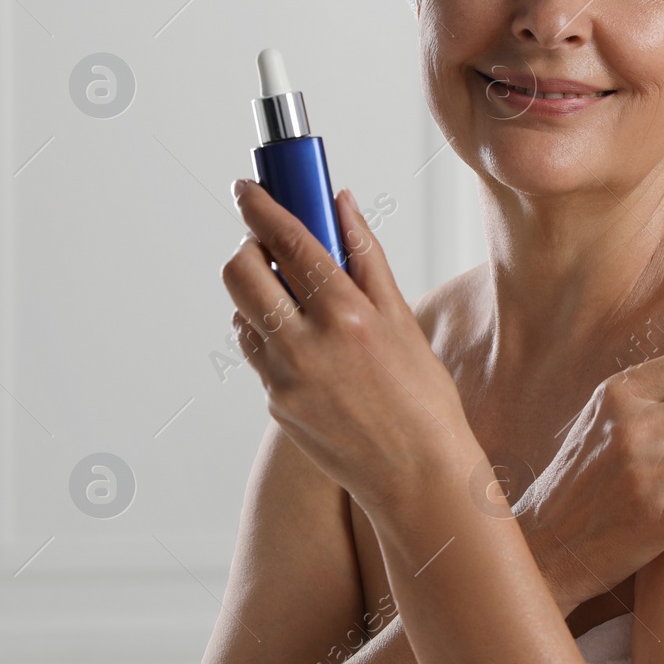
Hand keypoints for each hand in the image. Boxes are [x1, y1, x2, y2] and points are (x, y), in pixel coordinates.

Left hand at [223, 180, 465, 511]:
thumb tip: (341, 205)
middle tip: (273, 247)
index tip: (247, 188)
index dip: (260, 206)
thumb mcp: (404, 320)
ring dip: (260, 293)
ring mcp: (284, 378)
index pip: (289, 241)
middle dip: (248, 248)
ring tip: (301, 301)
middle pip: (240, 272)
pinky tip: (307, 342)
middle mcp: (308, 345)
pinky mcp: (275, 404)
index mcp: (348, 315)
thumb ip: (367, 258)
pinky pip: (257, 353)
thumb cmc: (423, 398)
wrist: (417, 475)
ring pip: (243, 312)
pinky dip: (271, 334)